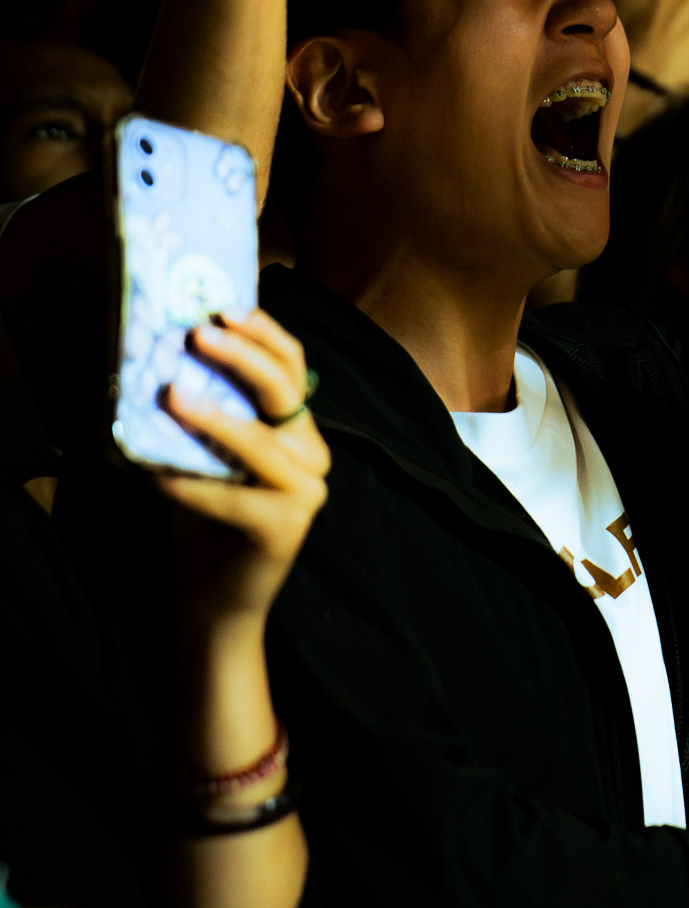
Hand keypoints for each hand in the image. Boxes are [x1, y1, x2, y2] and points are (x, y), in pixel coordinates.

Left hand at [158, 309, 328, 620]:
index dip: (262, 334)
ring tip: (170, 398)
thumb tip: (161, 354)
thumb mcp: (205, 453)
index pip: (291, 368)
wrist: (216, 597)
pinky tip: (158, 478)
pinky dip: (193, 484)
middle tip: (197, 336)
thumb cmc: (205, 517)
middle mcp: (312, 454)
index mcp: (297, 430)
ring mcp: (306, 492)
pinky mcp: (285, 528)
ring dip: (211, 417)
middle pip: (283, 390)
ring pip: (259, 441)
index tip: (223, 310)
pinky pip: (234, 496)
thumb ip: (202, 411)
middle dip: (241, 356)